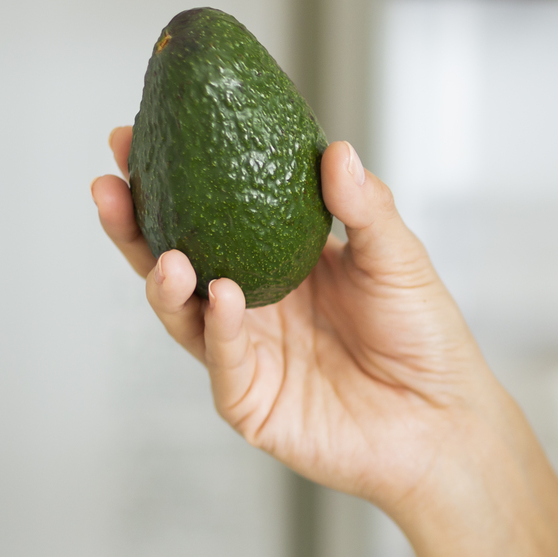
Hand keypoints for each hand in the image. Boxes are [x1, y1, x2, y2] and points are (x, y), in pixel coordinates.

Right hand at [90, 128, 495, 517]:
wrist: (446, 419)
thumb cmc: (425, 338)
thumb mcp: (399, 259)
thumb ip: (366, 207)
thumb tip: (336, 149)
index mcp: (277, 261)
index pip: (209, 213)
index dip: (169, 179)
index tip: (131, 136)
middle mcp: (251, 307)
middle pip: (175, 262)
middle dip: (136, 226)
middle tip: (111, 185)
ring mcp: (246, 357)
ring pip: (185, 317)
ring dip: (167, 284)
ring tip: (168, 254)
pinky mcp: (252, 405)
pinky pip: (226, 365)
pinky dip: (222, 332)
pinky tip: (223, 297)